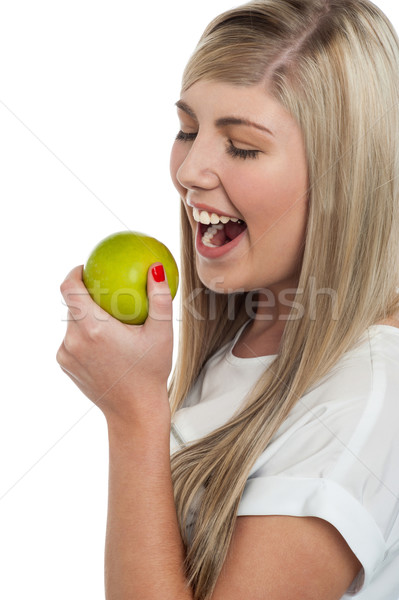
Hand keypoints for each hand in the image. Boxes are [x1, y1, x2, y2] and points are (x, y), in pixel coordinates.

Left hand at [56, 263, 173, 427]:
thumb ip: (159, 298)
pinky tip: (105, 341)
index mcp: (94, 328)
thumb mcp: (162, 333)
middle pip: (72, 305)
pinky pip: (72, 341)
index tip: (85, 268)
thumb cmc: (151, 371)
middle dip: (87, 296)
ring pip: (72, 324)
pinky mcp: (65, 365)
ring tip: (109, 320)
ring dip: (87, 318)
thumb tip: (155, 268)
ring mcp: (66, 354)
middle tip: (107, 294)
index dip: (73, 273)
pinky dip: (85, 336)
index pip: (69, 289)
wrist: (134, 410)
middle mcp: (74, 340)